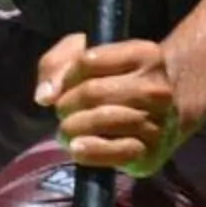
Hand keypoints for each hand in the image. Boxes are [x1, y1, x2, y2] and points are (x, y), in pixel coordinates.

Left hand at [36, 33, 185, 175]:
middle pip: (93, 92)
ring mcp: (159, 121)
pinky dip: (92, 151)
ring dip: (74, 126)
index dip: (66, 75)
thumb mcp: (83, 55)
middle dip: (67, 103)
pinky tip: (78, 147)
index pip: (88, 61)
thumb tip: (45, 96)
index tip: (66, 84)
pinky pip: (119, 151)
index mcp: (144, 55)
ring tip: (68, 128)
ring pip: (104, 120)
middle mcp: (157, 88)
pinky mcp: (153, 151)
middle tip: (64, 110)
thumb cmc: (113, 77)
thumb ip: (56, 65)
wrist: (161, 111)